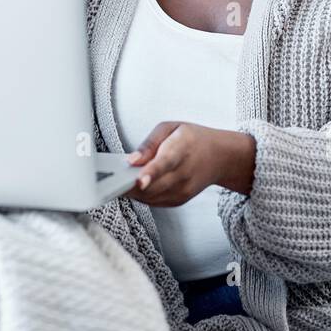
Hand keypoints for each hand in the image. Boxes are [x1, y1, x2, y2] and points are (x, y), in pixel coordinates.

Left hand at [123, 121, 256, 206]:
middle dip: (130, 186)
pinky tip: (133, 186)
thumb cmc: (191, 138)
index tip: (137, 180)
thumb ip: (149, 144)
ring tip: (117, 182)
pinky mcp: (179, 200)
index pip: (165, 164)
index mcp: (181, 149)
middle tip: (110, 181)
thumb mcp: (170, 128)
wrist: (220, 157)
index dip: (150, 173)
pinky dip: (142, 196)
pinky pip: (154, 202)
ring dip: (132, 192)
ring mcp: (183, 190)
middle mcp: (184, 173)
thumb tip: (131, 160)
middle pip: (154, 185)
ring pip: (151, 197)